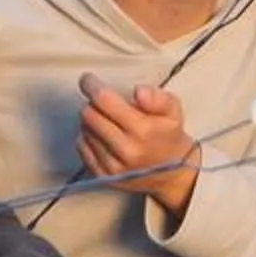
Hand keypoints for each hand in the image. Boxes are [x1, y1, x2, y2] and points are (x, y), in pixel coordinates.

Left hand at [76, 74, 200, 221]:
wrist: (171, 175)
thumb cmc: (168, 136)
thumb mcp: (173, 111)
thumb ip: (158, 97)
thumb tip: (138, 92)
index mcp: (143, 130)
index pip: (104, 100)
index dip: (91, 85)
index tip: (88, 79)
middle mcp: (126, 150)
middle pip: (89, 114)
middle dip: (92, 103)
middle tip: (102, 101)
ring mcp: (112, 166)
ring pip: (84, 129)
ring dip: (91, 120)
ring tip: (107, 120)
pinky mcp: (103, 176)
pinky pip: (82, 147)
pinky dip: (87, 136)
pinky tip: (101, 134)